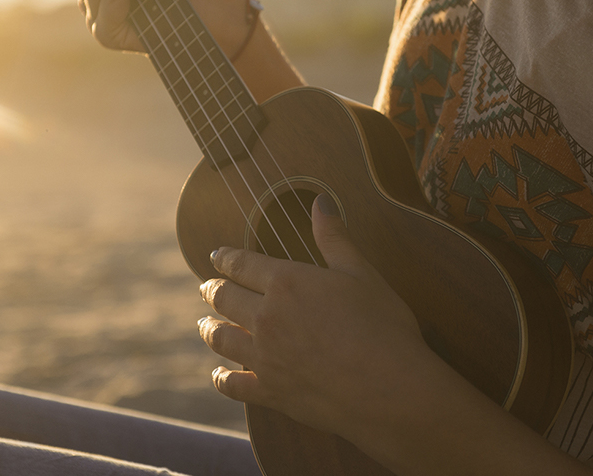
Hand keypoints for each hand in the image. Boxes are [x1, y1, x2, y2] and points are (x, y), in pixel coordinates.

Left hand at [198, 194, 428, 437]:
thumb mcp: (359, 271)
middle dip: (212, 291)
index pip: (243, 265)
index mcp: (286, 282)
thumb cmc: (381, 324)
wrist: (388, 387)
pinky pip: (233, 384)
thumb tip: (320, 200)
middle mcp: (266, 317)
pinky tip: (218, 374)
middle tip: (205, 289)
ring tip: (204, 325)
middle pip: (225, 300)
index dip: (226, 259)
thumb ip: (333, 236)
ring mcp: (264, 357)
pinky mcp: (270, 392)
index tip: (215, 256)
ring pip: (221, 339)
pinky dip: (221, 378)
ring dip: (209, 330)